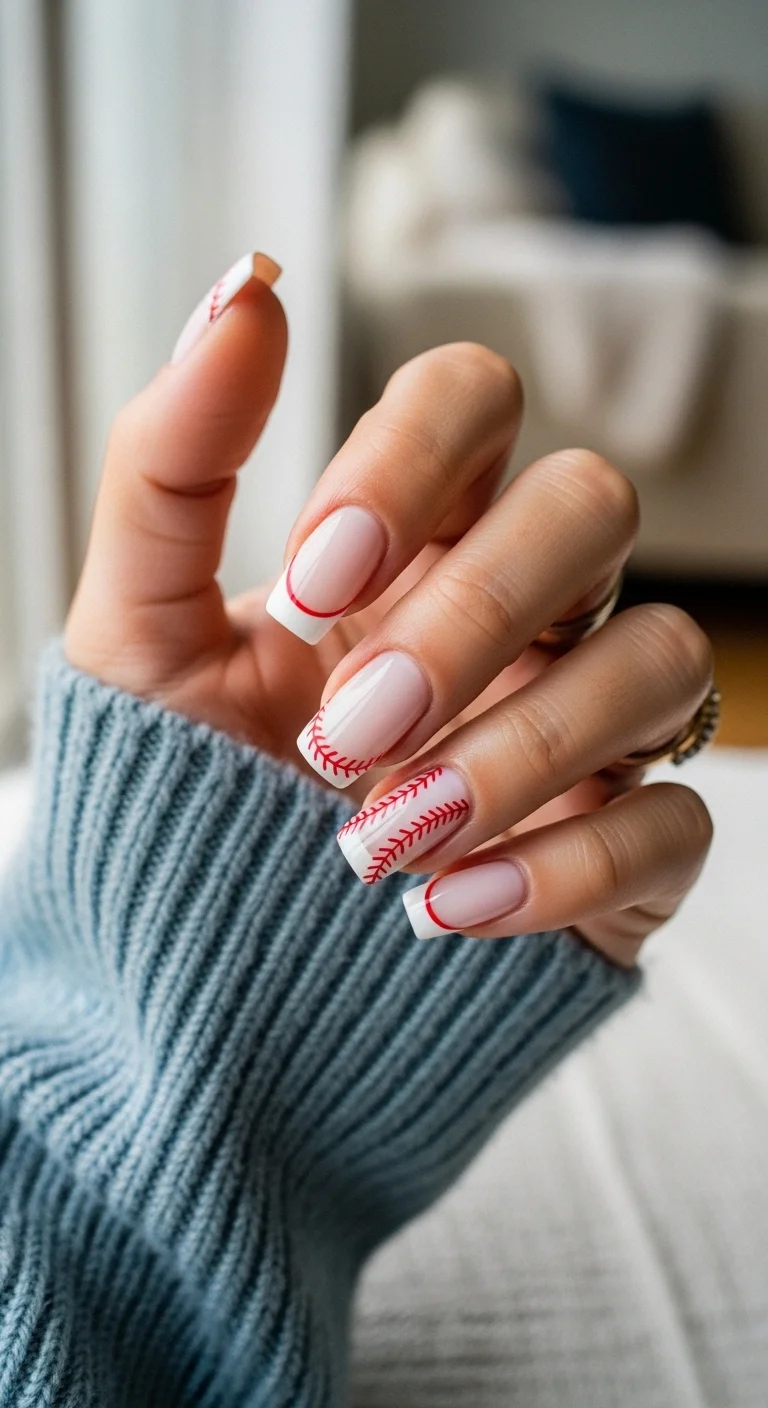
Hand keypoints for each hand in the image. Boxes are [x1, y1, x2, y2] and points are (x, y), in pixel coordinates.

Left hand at [66, 254, 713, 967]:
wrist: (205, 978)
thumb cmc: (181, 793)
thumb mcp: (136, 635)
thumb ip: (172, 463)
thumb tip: (245, 285)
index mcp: (406, 540)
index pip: (475, 397)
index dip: (411, 461)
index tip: (310, 585)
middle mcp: (517, 612)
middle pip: (593, 505)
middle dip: (473, 615)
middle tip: (342, 733)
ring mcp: (584, 726)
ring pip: (661, 657)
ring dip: (521, 751)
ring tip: (382, 844)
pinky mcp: (625, 849)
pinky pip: (677, 819)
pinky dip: (567, 867)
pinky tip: (447, 912)